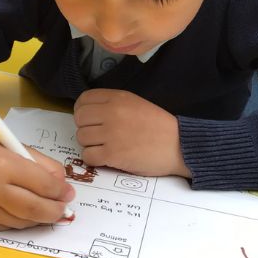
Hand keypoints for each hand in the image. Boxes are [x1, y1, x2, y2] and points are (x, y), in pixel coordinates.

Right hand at [0, 120, 75, 230]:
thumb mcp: (16, 146)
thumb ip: (42, 165)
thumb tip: (63, 188)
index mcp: (3, 163)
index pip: (42, 184)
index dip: (60, 191)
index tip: (69, 192)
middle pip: (34, 209)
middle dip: (55, 211)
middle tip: (64, 208)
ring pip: (22, 222)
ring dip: (39, 217)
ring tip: (47, 209)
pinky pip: (6, 227)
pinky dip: (20, 221)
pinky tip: (24, 211)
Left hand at [74, 89, 189, 177]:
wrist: (178, 146)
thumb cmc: (158, 126)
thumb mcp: (135, 103)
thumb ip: (112, 103)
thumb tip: (87, 112)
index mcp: (117, 98)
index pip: (83, 100)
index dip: (82, 110)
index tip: (90, 120)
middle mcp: (111, 113)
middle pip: (79, 119)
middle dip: (86, 128)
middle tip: (98, 136)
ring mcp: (111, 134)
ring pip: (81, 138)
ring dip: (90, 144)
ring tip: (106, 147)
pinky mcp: (112, 154)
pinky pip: (88, 156)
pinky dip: (94, 159)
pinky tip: (107, 158)